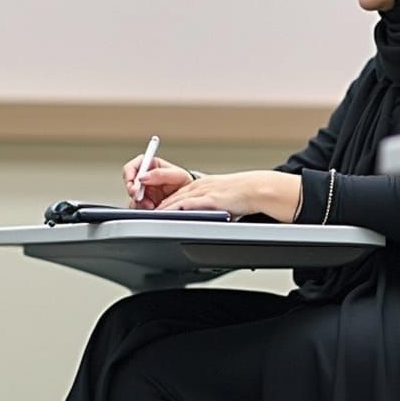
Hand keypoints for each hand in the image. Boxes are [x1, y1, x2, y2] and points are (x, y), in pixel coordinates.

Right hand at [122, 155, 192, 208]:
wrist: (189, 197)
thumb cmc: (183, 182)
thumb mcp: (176, 174)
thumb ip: (159, 174)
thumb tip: (143, 176)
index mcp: (149, 165)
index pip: (132, 167)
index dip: (129, 174)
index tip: (133, 182)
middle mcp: (144, 178)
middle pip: (129, 183)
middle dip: (132, 190)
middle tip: (139, 196)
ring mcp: (143, 191)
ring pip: (132, 196)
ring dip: (138, 201)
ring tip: (150, 204)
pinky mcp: (145, 202)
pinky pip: (137, 206)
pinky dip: (142, 208)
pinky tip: (151, 208)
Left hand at [158, 170, 300, 222]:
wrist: (256, 189)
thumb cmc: (242, 195)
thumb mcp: (221, 197)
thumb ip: (209, 205)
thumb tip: (202, 216)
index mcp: (201, 185)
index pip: (177, 192)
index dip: (162, 200)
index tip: (151, 207)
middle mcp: (200, 186)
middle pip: (172, 195)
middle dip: (156, 203)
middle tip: (143, 211)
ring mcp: (204, 192)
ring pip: (177, 198)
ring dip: (162, 207)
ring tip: (149, 215)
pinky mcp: (210, 199)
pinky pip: (189, 203)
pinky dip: (176, 208)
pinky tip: (167, 213)